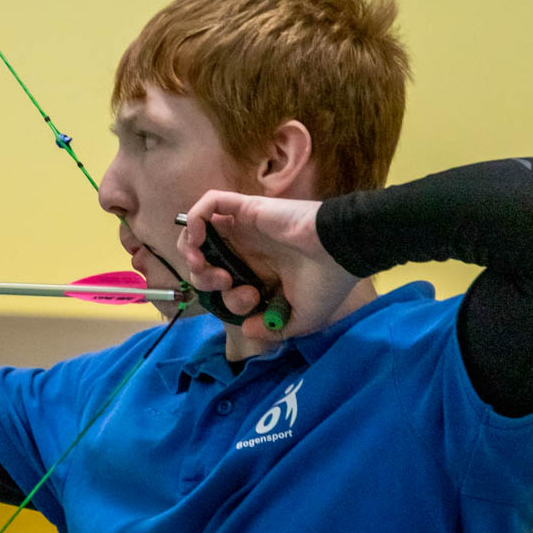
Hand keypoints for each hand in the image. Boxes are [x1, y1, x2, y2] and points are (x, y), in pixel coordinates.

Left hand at [176, 191, 359, 341]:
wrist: (341, 251)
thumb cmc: (326, 283)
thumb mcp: (301, 319)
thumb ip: (273, 329)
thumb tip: (247, 330)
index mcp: (259, 273)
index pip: (223, 285)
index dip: (221, 299)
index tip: (247, 302)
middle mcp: (248, 250)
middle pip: (204, 260)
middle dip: (202, 277)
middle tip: (223, 282)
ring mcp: (244, 228)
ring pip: (200, 230)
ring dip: (191, 249)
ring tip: (203, 263)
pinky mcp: (246, 208)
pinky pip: (210, 202)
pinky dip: (195, 217)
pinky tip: (199, 237)